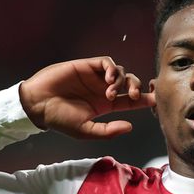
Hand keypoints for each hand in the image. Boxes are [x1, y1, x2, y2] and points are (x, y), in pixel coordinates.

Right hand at [19, 57, 154, 138]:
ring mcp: (95, 77)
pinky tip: (109, 78)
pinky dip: (112, 68)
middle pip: (130, 83)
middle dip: (137, 88)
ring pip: (120, 72)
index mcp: (105, 105)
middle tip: (136, 96)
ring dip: (122, 80)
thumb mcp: (86, 130)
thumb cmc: (59, 119)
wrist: (38, 104)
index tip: (155, 101)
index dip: (144, 100)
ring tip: (111, 92)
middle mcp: (103, 90)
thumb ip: (108, 130)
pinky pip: (106, 62)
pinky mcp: (86, 66)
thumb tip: (130, 126)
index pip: (130, 101)